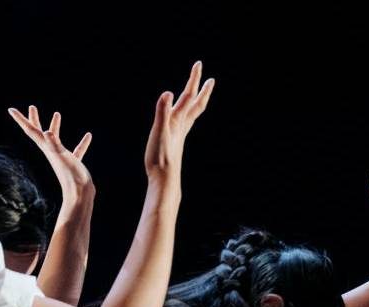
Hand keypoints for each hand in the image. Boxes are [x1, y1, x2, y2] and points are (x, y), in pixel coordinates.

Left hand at [8, 105, 93, 198]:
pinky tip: (88, 136)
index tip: (11, 109)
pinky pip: (76, 150)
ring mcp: (61, 157)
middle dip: (34, 120)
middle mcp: (51, 151)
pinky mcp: (72, 163)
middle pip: (38, 133)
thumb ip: (54, 144)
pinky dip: (81, 143)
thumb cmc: (71, 177)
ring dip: (55, 126)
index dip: (21, 119)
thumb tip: (46, 132)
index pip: (31, 130)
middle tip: (32, 107)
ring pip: (56, 139)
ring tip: (57, 113)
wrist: (80, 195)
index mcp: (46, 148)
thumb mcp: (62, 157)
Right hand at [143, 61, 214, 181]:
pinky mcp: (174, 142)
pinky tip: (183, 120)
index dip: (194, 79)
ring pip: (192, 114)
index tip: (199, 64)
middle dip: (201, 90)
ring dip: (197, 103)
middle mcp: (181, 126)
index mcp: (178, 120)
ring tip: (199, 96)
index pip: (188, 95)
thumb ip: (162, 112)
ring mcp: (179, 135)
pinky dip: (186, 116)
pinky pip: (184, 124)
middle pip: (195, 104)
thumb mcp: (159, 132)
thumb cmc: (160, 157)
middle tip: (210, 79)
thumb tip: (168, 93)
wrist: (164, 180)